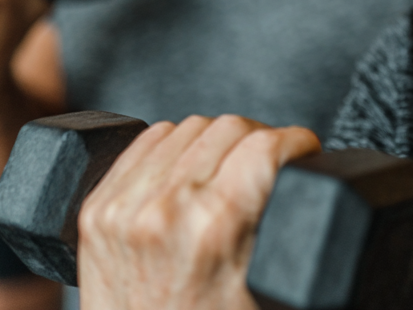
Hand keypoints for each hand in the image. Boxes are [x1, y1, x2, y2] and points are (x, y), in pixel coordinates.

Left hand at [79, 115, 320, 309]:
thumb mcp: (269, 286)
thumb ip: (292, 230)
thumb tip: (315, 181)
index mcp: (214, 227)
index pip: (265, 143)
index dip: (297, 142)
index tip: (304, 151)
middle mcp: (164, 210)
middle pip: (229, 127)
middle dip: (259, 140)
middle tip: (270, 166)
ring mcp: (124, 208)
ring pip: (188, 127)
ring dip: (215, 142)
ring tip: (229, 170)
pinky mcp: (98, 210)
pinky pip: (147, 144)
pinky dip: (174, 148)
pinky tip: (189, 170)